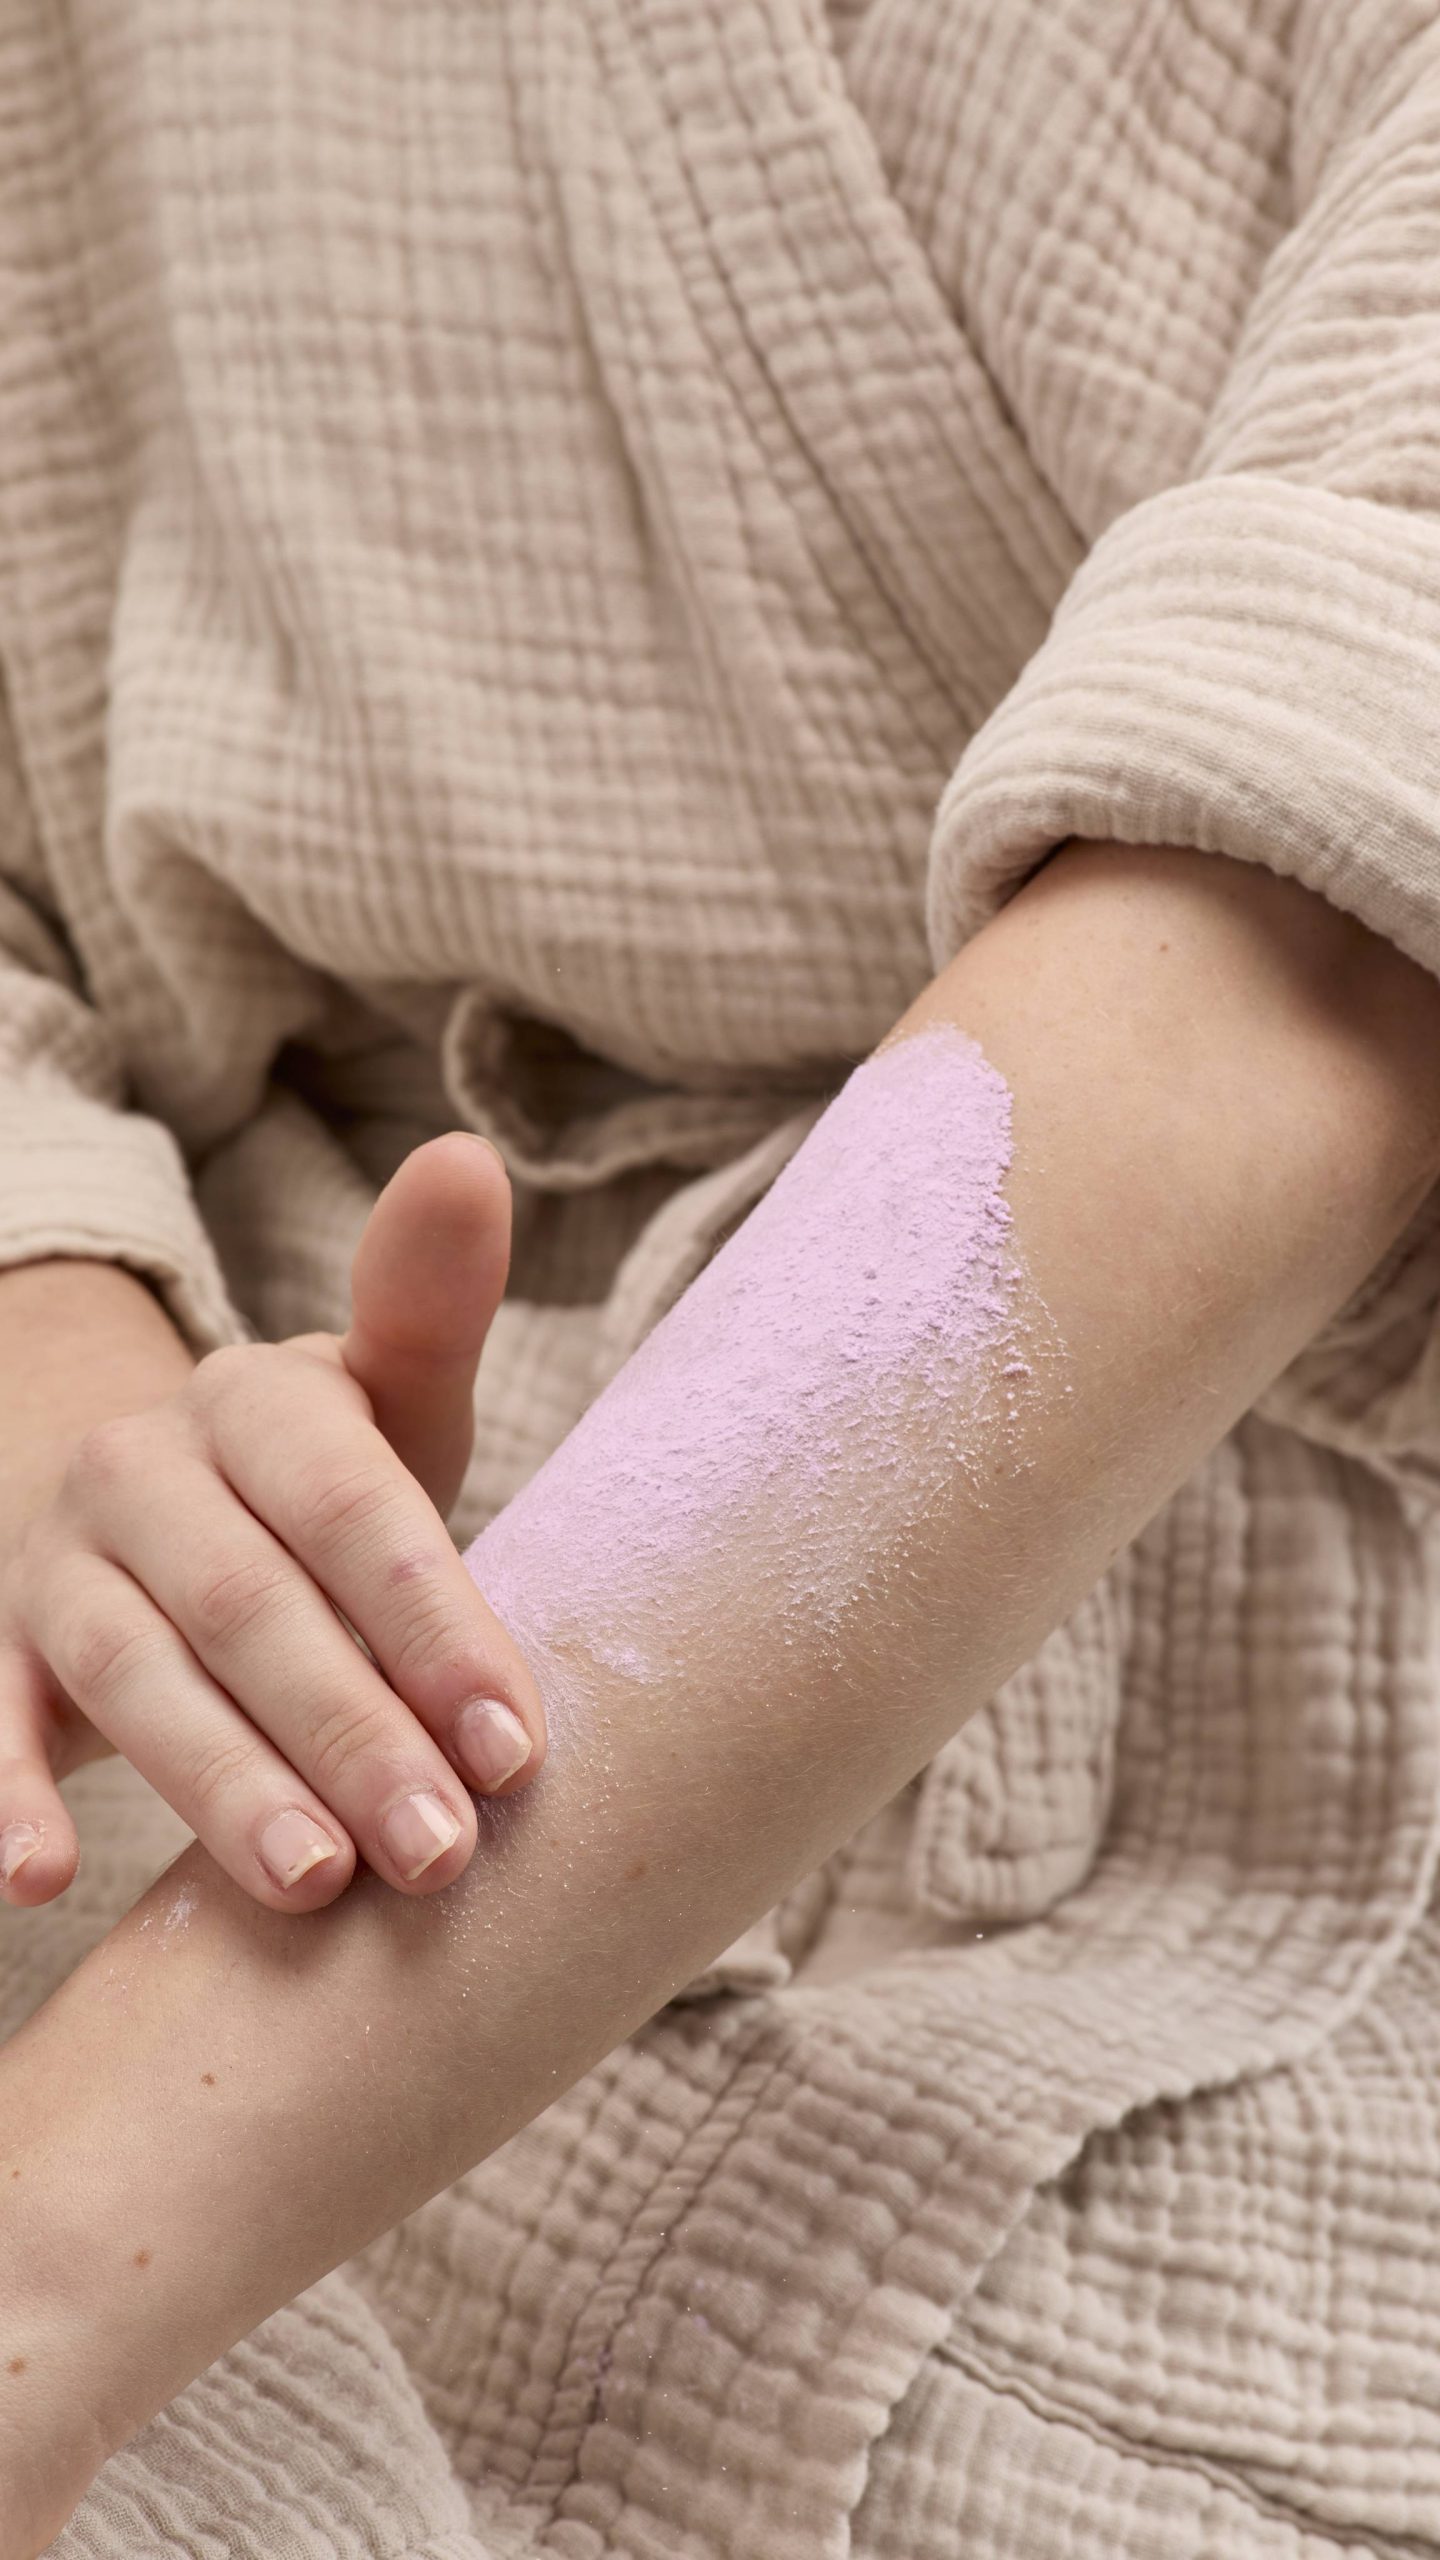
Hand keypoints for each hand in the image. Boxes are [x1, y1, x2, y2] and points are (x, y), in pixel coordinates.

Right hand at [0, 1134, 544, 1911]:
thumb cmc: (318, 1483)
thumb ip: (429, 1310)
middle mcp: (142, 1464)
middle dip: (352, 1732)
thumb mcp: (385, 1399)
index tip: (518, 1746)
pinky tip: (38, 1880)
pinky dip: (5, 1796)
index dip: (434, 1623)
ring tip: (312, 1887)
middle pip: (251, 1602)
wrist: (155, 1501)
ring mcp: (55, 1557)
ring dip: (219, 1783)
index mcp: (257, 1399)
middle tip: (442, 1852)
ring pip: (132, 1670)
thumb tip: (469, 1155)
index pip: (352, 1506)